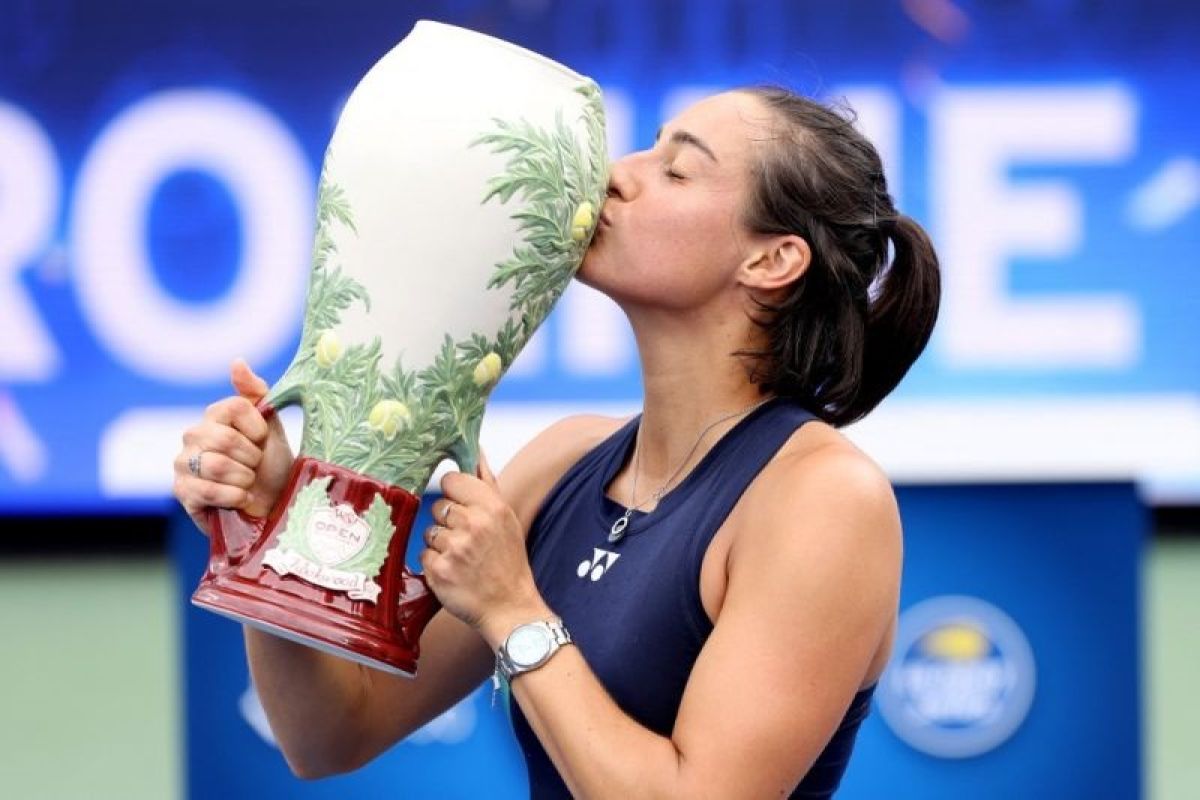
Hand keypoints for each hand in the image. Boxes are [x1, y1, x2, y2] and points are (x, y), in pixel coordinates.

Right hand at [173, 359, 294, 535]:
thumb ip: (256, 394)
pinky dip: (235, 497)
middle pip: (226, 438)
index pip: (235, 407)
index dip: (257, 428)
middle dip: (252, 458)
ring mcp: (183, 463)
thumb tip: (237, 362)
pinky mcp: (182, 492)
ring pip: (218, 465)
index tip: (263, 442)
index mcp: (215, 416)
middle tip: (256, 467)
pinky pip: (209, 490)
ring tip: (249, 483)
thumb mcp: (272, 428)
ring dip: (245, 479)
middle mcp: (193, 435)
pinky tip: (241, 498)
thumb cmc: (271, 466)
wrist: (270, 505)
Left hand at [420, 450, 550, 644]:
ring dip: (441, 545)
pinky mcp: (439, 570)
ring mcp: (454, 548)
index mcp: (492, 507)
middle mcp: (473, 524)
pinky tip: (454, 572)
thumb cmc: (508, 561)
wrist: (510, 607)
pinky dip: (435, 564)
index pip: (451, 480)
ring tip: (463, 559)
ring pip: (430, 532)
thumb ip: (488, 483)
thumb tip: (476, 450)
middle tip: (467, 541)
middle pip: (438, 506)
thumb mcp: (507, 519)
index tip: (463, 509)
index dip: (454, 495)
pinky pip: (424, 555)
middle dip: (448, 522)